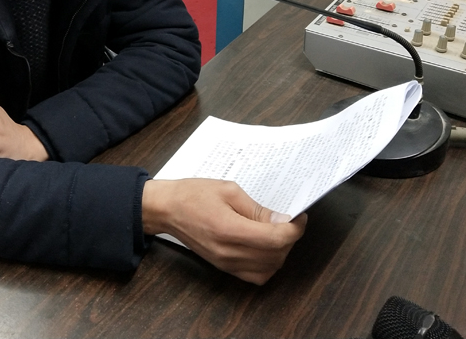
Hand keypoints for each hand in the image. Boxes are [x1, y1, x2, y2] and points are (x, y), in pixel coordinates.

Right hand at [141, 178, 306, 284]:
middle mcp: (229, 252)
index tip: (299, 217)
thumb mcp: (229, 191)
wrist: (166, 209)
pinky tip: (264, 247)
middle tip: (287, 221)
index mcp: (230, 229)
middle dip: (289, 239)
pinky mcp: (223, 267)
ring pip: (268, 270)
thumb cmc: (193, 195)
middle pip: (275, 256)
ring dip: (279, 253)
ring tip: (276, 233)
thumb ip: (257, 209)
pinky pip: (255, 276)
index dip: (294, 229)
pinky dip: (267, 265)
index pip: (276, 239)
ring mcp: (225, 263)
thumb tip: (282, 220)